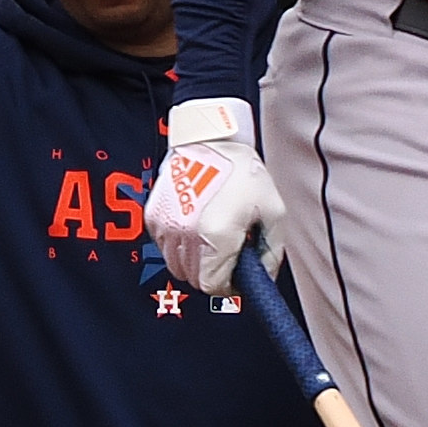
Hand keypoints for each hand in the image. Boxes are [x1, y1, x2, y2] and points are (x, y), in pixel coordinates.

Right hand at [153, 97, 284, 297]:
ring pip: (176, 266)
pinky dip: (179, 246)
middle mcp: (186, 233)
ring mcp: (166, 224)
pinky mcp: (154, 215)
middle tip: (228, 257)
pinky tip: (196, 228)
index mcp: (216, 235)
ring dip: (194, 262)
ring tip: (212, 241)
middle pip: (193, 279)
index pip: (213, 286)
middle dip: (212, 274)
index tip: (236, 279)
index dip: (228, 287)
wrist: (211, 138)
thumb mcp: (273, 212)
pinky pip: (164, 247)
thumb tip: (262, 278)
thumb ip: (271, 252)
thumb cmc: (242, 171)